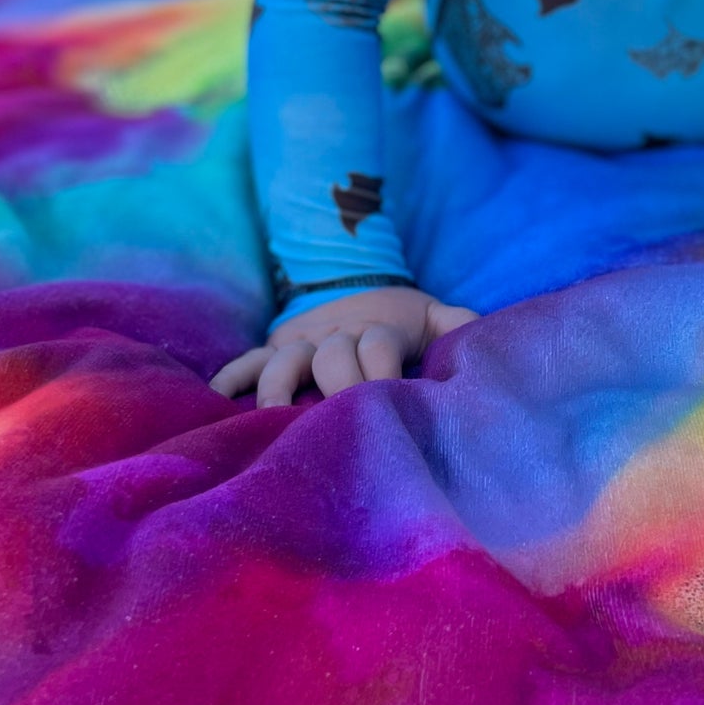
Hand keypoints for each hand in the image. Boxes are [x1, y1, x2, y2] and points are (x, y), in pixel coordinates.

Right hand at [209, 286, 477, 407]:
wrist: (357, 284)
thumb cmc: (401, 322)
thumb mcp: (434, 318)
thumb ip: (460, 327)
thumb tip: (487, 344)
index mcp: (378, 331)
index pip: (378, 346)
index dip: (383, 372)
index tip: (389, 401)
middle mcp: (337, 335)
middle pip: (332, 355)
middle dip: (335, 385)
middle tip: (337, 420)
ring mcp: (302, 343)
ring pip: (286, 360)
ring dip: (278, 386)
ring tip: (272, 417)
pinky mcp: (275, 349)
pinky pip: (247, 361)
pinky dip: (230, 378)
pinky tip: (216, 400)